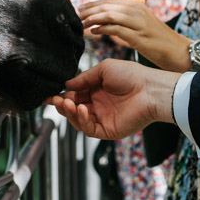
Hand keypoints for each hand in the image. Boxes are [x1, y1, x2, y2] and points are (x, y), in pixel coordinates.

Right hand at [49, 59, 178, 138]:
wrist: (149, 89)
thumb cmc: (131, 75)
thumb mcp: (103, 69)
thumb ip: (84, 78)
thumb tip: (66, 84)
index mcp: (97, 91)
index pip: (74, 95)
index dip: (62, 95)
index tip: (50, 94)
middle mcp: (98, 106)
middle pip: (73, 109)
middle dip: (62, 105)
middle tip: (54, 100)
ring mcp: (103, 119)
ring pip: (78, 120)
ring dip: (69, 112)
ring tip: (67, 103)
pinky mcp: (108, 130)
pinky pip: (89, 129)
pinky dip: (81, 120)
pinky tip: (80, 109)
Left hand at [78, 0, 191, 71]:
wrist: (179, 51)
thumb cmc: (160, 41)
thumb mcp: (143, 25)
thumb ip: (126, 21)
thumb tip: (106, 23)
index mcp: (138, 6)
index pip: (110, 0)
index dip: (93, 3)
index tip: (81, 7)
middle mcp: (137, 11)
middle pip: (107, 6)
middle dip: (89, 9)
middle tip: (77, 14)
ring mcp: (139, 23)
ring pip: (109, 15)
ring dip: (93, 18)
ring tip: (82, 23)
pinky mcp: (139, 36)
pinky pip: (116, 29)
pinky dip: (102, 29)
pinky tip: (93, 32)